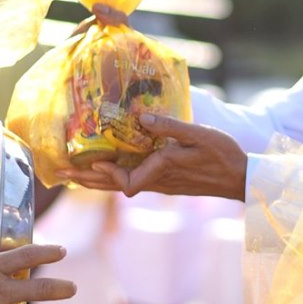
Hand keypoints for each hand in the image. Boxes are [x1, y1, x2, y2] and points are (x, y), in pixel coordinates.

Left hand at [56, 114, 249, 200]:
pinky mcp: (166, 184)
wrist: (242, 179)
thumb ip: (171, 127)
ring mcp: (161, 185)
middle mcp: (157, 181)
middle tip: (60, 175)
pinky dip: (113, 178)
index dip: (106, 173)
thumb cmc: (224, 155)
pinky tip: (106, 171)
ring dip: (96, 181)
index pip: (126, 181)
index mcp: (164, 169)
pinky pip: (133, 182)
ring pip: (121, 186)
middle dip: (87, 180)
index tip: (90, 162)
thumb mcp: (201, 135)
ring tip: (73, 175)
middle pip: (114, 186)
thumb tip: (142, 118)